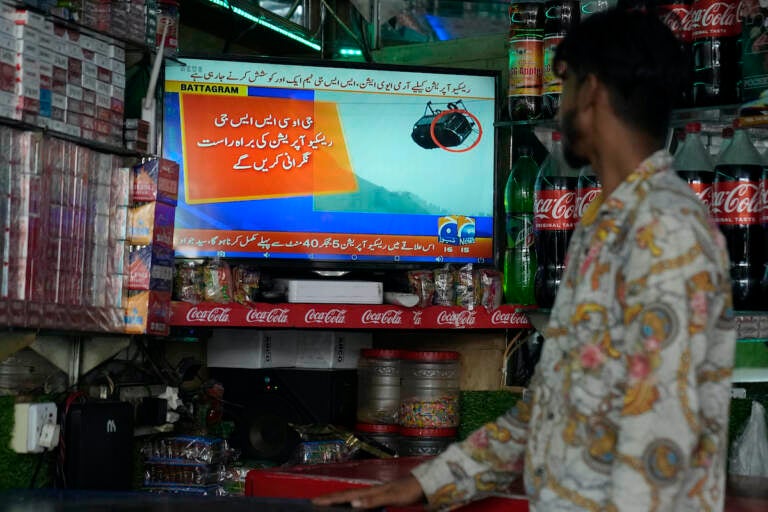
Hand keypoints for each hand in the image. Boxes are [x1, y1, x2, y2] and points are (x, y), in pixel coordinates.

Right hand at [311, 475, 425, 508]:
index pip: (346, 495)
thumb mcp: (391, 497)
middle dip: (330, 497)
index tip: (315, 501)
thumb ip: (372, 500)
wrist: (424, 484)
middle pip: (346, 493)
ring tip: (327, 501)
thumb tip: (352, 503)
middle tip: (315, 500)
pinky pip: (361, 498)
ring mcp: (376, 492)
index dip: (330, 499)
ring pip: (352, 495)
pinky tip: (351, 504)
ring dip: (339, 498)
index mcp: (371, 491)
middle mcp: (371, 490)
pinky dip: (352, 500)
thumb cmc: (408, 491)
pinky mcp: (381, 496)